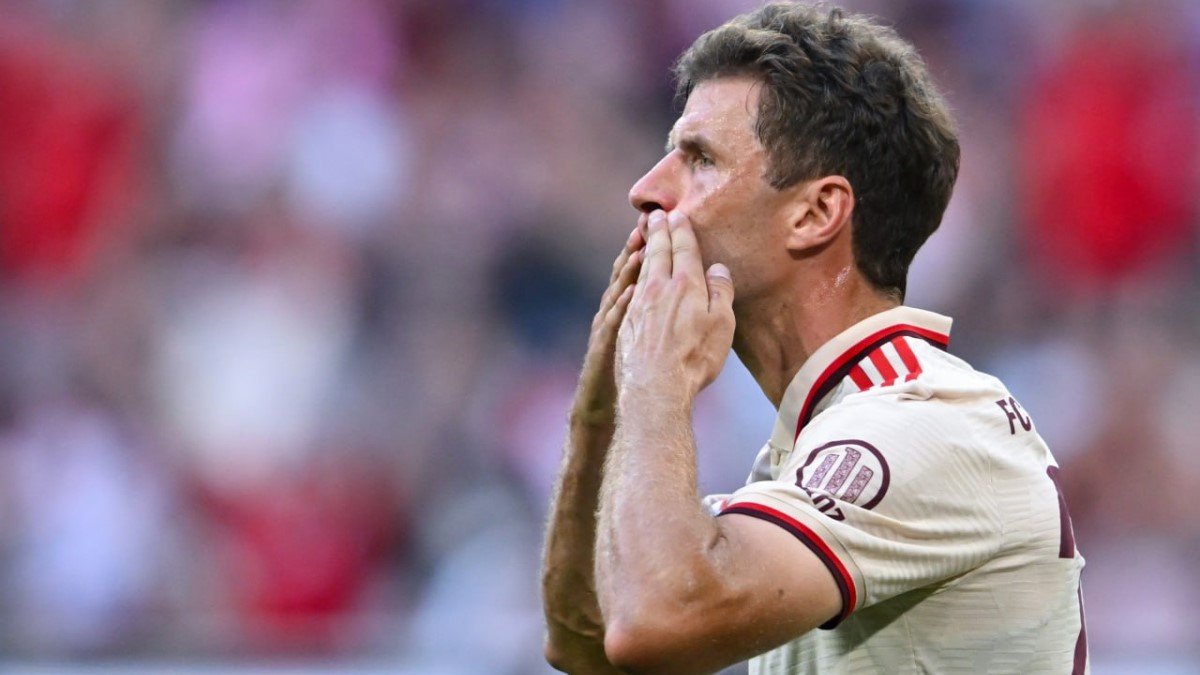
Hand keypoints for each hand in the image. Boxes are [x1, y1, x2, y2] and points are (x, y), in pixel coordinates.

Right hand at [570, 221, 645, 425]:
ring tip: (638, 250)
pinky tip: (629, 295)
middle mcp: (619, 311)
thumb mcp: (642, 333)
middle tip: (646, 221)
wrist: (611, 404)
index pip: (644, 269)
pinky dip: (620, 308)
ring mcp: (610, 328)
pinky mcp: (604, 347)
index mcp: (633, 306)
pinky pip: (613, 324)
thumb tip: (674, 284)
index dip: (652, 245)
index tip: (665, 220)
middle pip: (628, 273)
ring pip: (618, 293)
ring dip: (626, 272)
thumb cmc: (632, 369)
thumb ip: (656, 307)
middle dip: (637, 247)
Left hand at [616, 210, 734, 403]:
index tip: (676, 214)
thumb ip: (721, 293)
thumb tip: (718, 269)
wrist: (655, 385)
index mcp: (686, 284)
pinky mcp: (627, 319)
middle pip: (658, 252)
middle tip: (653, 215)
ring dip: (643, 249)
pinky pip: (630, 287)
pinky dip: (632, 273)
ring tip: (642, 236)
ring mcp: (639, 303)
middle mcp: (659, 287)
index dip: (680, 230)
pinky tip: (632, 274)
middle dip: (657, 231)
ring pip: (641, 267)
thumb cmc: (694, 358)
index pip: (683, 249)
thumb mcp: (722, 325)